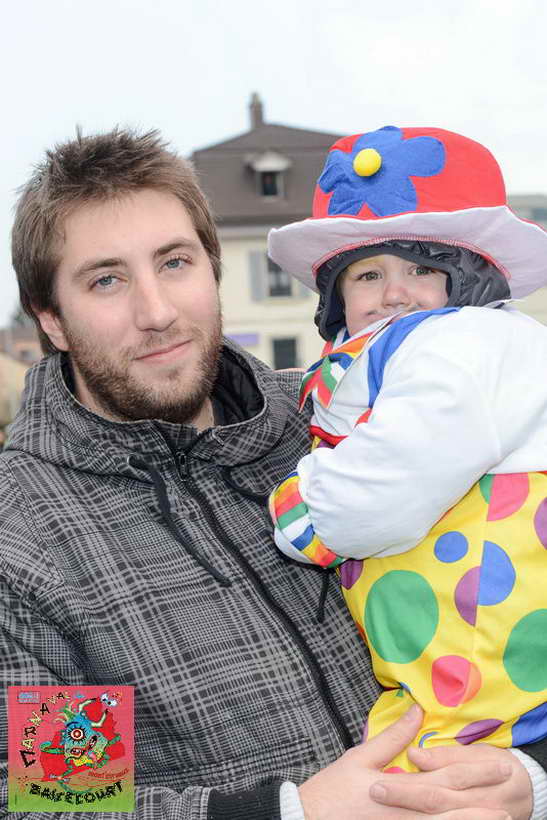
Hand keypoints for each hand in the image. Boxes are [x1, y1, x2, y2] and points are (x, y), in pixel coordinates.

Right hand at [299, 705, 511, 818]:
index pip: (445, 781)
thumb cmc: (332, 789)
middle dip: (482, 801)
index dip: (474, 774)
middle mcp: (406, 815)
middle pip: (453, 809)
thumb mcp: (360, 757)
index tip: (497, 766)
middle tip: (508, 793)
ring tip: (499, 817)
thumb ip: (393, 737)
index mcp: (399, 790)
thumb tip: (416, 712)